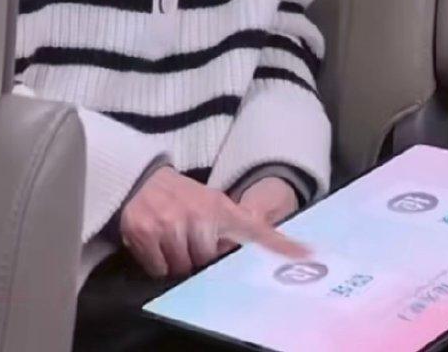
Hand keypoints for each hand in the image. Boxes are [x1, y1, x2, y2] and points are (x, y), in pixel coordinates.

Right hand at [118, 166, 308, 278]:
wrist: (141, 179)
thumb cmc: (182, 197)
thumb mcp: (214, 203)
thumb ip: (237, 225)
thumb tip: (265, 249)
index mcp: (221, 209)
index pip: (256, 230)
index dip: (281, 245)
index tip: (307, 255)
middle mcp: (197, 215)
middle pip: (206, 261)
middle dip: (197, 258)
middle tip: (187, 240)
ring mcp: (169, 223)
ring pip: (181, 267)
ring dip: (175, 261)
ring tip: (170, 240)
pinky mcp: (144, 232)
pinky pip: (158, 268)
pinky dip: (155, 263)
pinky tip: (154, 244)